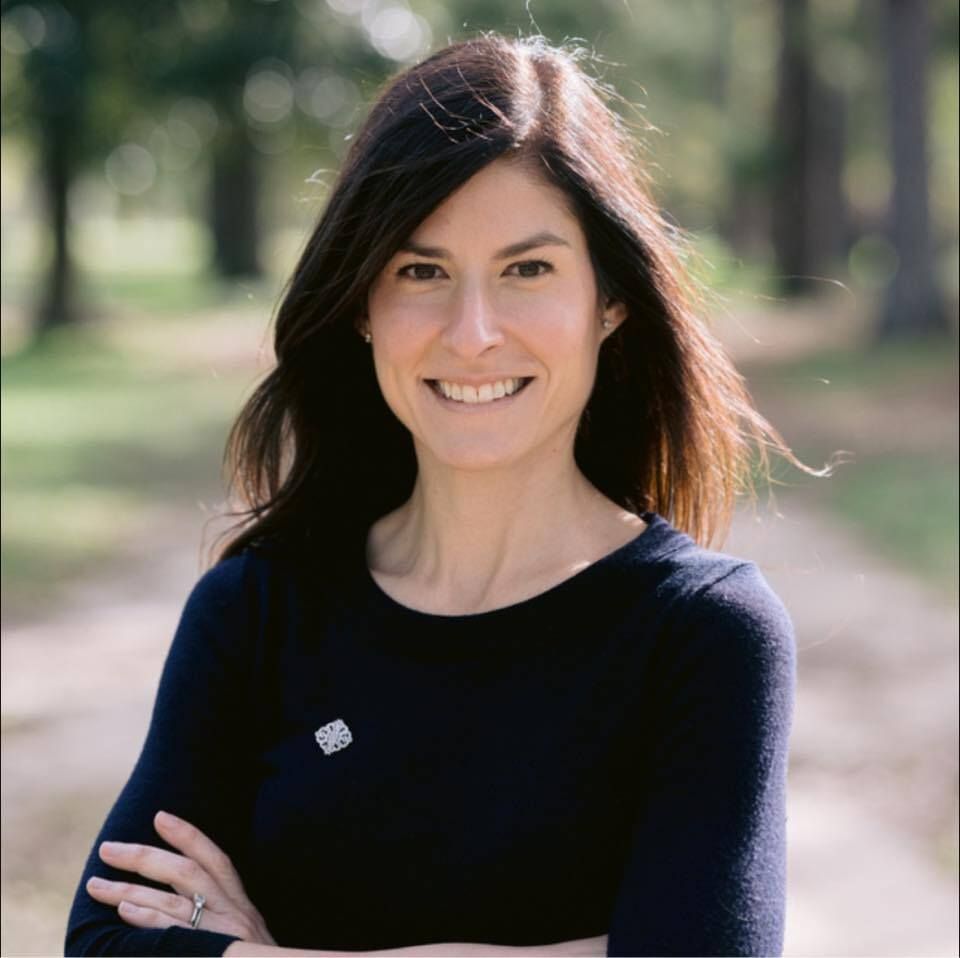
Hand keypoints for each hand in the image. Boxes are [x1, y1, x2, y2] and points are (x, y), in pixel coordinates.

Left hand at [87, 810, 275, 944]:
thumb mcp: (249, 941)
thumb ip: (224, 920)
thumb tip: (184, 901)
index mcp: (242, 908)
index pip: (216, 860)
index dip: (188, 835)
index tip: (159, 817)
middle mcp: (232, 916)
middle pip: (186, 873)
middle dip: (144, 857)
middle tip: (108, 849)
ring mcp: (219, 937)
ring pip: (170, 902)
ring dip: (129, 890)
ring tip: (97, 884)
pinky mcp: (205, 954)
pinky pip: (170, 934)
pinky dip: (146, 919)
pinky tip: (123, 912)